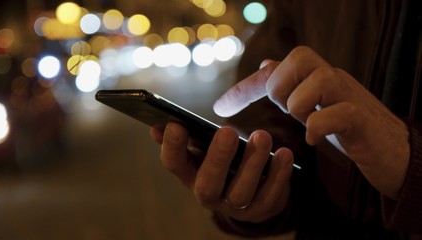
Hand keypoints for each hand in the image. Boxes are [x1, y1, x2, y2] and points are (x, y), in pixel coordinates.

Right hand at [150, 123, 293, 222]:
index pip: (174, 165)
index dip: (172, 147)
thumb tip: (157, 127)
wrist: (253, 189)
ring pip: (240, 192)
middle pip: (207, 184)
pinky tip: (285, 154)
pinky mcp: (260, 210)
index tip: (176, 124)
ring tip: (263, 137)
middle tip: (227, 131)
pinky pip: (270, 196)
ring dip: (252, 164)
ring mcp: (234, 207)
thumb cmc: (225, 159)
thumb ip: (189, 137)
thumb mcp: (205, 148)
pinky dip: (278, 175)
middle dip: (217, 158)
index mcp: (190, 175)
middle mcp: (208, 194)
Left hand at [213, 46, 409, 199]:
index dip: (244, 88)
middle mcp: (332, 79)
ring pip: (320, 78)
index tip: (220, 108)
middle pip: (299, 57)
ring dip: (301, 105)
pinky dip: (321, 127)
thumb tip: (266, 63)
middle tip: (286, 110)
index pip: (274, 70)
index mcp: (315, 78)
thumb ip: (291, 88)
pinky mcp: (363, 120)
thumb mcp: (313, 107)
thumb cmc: (349, 129)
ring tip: (306, 123)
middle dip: (280, 86)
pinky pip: (339, 112)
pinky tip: (317, 140)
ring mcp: (350, 96)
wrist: (394, 151)